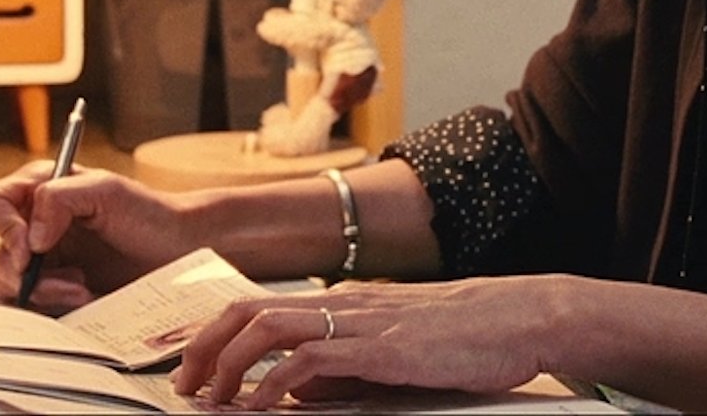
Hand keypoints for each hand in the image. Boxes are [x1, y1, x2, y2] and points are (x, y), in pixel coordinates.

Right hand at [0, 162, 197, 311]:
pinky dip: (52, 307)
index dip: (2, 229)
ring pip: (7, 286)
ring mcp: (43, 262)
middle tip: (72, 278)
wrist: (180, 250)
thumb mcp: (106, 189)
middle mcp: (33, 225)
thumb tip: (30, 236)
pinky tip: (85, 297)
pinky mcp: (54, 292)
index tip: (31, 249)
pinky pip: (29, 308)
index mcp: (37, 191)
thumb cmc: (149, 212)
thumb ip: (59, 197)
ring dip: (43, 293)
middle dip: (30, 273)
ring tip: (83, 288)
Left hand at [171, 275, 569, 409]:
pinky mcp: (383, 347)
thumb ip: (341, 367)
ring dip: (228, 363)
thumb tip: (291, 393)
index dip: (215, 334)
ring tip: (212, 398)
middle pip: (248, 308)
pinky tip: (263, 403)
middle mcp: (343, 304)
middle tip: (185, 385)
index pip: (259, 306)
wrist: (521, 317)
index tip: (192, 369)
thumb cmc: (466, 338)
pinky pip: (313, 357)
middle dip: (205, 346)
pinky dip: (275, 381)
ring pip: (268, 325)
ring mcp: (362, 322)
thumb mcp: (390, 352)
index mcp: (343, 304)